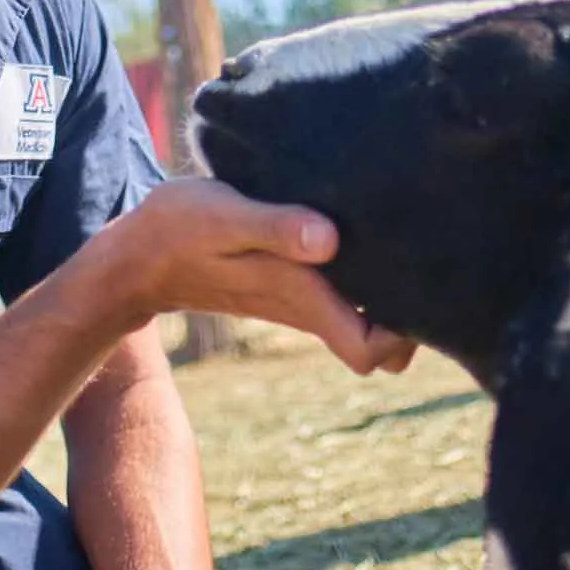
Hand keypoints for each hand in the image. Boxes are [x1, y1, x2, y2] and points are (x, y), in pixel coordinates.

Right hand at [95, 177, 418, 374]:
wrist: (139, 254)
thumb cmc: (180, 230)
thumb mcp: (222, 216)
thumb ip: (274, 227)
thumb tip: (329, 239)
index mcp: (300, 298)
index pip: (370, 353)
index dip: (404, 335)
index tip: (420, 288)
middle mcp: (310, 307)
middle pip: (385, 343)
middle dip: (415, 314)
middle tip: (430, 257)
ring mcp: (303, 297)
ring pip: (370, 316)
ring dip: (394, 290)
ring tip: (410, 236)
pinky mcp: (295, 279)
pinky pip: (350, 293)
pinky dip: (369, 274)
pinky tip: (373, 228)